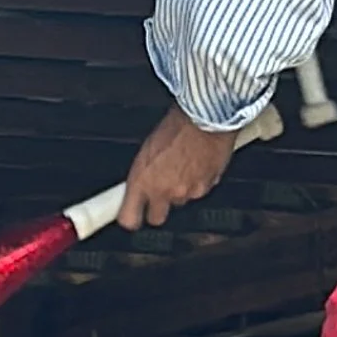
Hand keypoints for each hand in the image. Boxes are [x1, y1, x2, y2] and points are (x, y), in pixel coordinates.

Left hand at [117, 102, 239, 233]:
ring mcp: (185, 193)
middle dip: (156, 208)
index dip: (130, 217)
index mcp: (142, 181)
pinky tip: (196, 164)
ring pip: (180, 202)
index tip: (129, 215)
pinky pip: (198, 191)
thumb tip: (140, 184)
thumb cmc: (177, 126)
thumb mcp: (148, 148)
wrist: (206, 118)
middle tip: (158, 191)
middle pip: (156, 218)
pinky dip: (197, 181)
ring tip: (181, 166)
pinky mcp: (205, 189)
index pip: (129, 218)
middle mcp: (163, 191)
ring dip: (179, 190)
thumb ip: (143, 174)